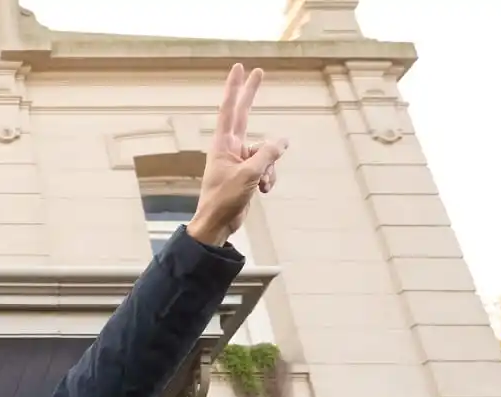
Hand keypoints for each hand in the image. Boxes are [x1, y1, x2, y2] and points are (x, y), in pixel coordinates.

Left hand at [188, 64, 287, 246]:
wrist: (218, 224)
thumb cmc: (225, 199)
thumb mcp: (249, 174)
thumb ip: (267, 154)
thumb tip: (282, 141)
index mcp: (223, 145)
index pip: (229, 110)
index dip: (235, 88)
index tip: (239, 68)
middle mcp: (231, 148)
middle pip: (244, 115)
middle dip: (252, 95)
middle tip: (259, 71)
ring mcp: (240, 160)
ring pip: (266, 151)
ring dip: (271, 168)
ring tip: (262, 185)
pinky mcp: (248, 173)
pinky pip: (268, 167)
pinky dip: (270, 178)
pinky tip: (264, 191)